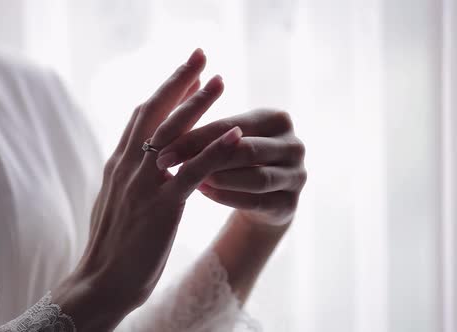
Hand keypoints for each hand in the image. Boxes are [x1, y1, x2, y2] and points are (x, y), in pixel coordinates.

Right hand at [53, 49, 243, 330]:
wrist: (100, 283)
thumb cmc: (111, 246)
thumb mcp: (114, 201)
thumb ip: (126, 176)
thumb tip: (136, 159)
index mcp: (118, 164)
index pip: (142, 116)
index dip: (165, 91)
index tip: (185, 72)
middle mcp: (127, 167)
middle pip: (154, 112)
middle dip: (179, 81)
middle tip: (202, 56)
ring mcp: (144, 186)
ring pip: (173, 134)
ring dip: (199, 104)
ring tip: (221, 81)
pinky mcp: (162, 208)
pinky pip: (193, 172)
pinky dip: (216, 150)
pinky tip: (236, 135)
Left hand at [156, 109, 306, 226]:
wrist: (262, 198)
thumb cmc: (237, 161)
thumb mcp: (227, 140)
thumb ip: (209, 129)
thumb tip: (169, 112)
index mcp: (277, 119)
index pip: (231, 125)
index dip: (194, 135)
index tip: (159, 144)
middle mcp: (294, 144)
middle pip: (244, 150)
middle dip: (203, 157)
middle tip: (166, 164)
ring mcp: (297, 176)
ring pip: (254, 177)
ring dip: (218, 179)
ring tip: (188, 179)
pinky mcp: (291, 204)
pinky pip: (256, 201)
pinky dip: (227, 197)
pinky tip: (203, 192)